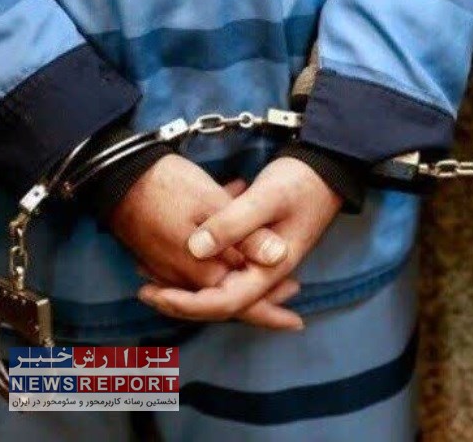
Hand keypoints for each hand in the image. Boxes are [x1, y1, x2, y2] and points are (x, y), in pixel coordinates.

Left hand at [137, 157, 341, 324]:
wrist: (326, 168)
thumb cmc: (299, 183)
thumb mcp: (265, 199)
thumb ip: (232, 224)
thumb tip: (194, 248)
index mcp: (269, 269)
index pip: (226, 302)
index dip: (188, 303)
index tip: (157, 294)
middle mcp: (265, 273)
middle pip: (220, 301)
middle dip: (182, 300)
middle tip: (145, 292)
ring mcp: (261, 262)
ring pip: (220, 284)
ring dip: (188, 283)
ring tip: (150, 273)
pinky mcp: (257, 248)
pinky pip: (225, 266)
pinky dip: (201, 264)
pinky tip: (180, 253)